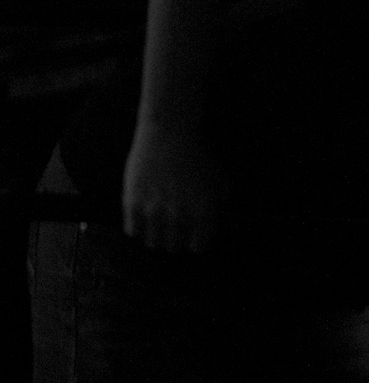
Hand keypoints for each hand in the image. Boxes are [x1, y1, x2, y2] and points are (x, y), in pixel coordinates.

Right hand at [122, 120, 229, 252]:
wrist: (169, 134)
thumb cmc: (198, 157)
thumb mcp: (221, 181)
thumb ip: (222, 208)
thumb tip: (219, 226)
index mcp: (204, 212)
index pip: (198, 247)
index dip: (196, 242)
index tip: (193, 236)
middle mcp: (179, 215)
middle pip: (174, 248)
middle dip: (176, 240)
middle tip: (175, 229)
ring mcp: (154, 210)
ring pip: (153, 243)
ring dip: (157, 236)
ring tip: (160, 224)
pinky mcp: (133, 203)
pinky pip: (133, 232)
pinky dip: (138, 228)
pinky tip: (144, 217)